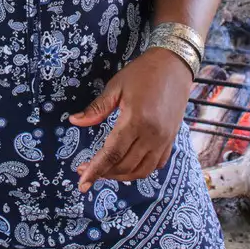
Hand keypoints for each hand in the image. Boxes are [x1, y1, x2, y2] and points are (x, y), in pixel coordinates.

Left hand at [69, 48, 190, 189]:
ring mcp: (165, 139)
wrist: (175, 66)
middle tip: (84, 171)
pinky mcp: (171, 139)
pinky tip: (126, 166)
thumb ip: (96, 109)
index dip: (95, 170)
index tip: (81, 182)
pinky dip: (140, 170)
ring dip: (121, 175)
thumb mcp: (115, 87)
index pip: (112, 153)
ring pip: (142, 170)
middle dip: (103, 173)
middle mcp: (153, 135)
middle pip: (125, 165)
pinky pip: (156, 164)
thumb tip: (74, 122)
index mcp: (136, 121)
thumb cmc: (142, 73)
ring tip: (103, 171)